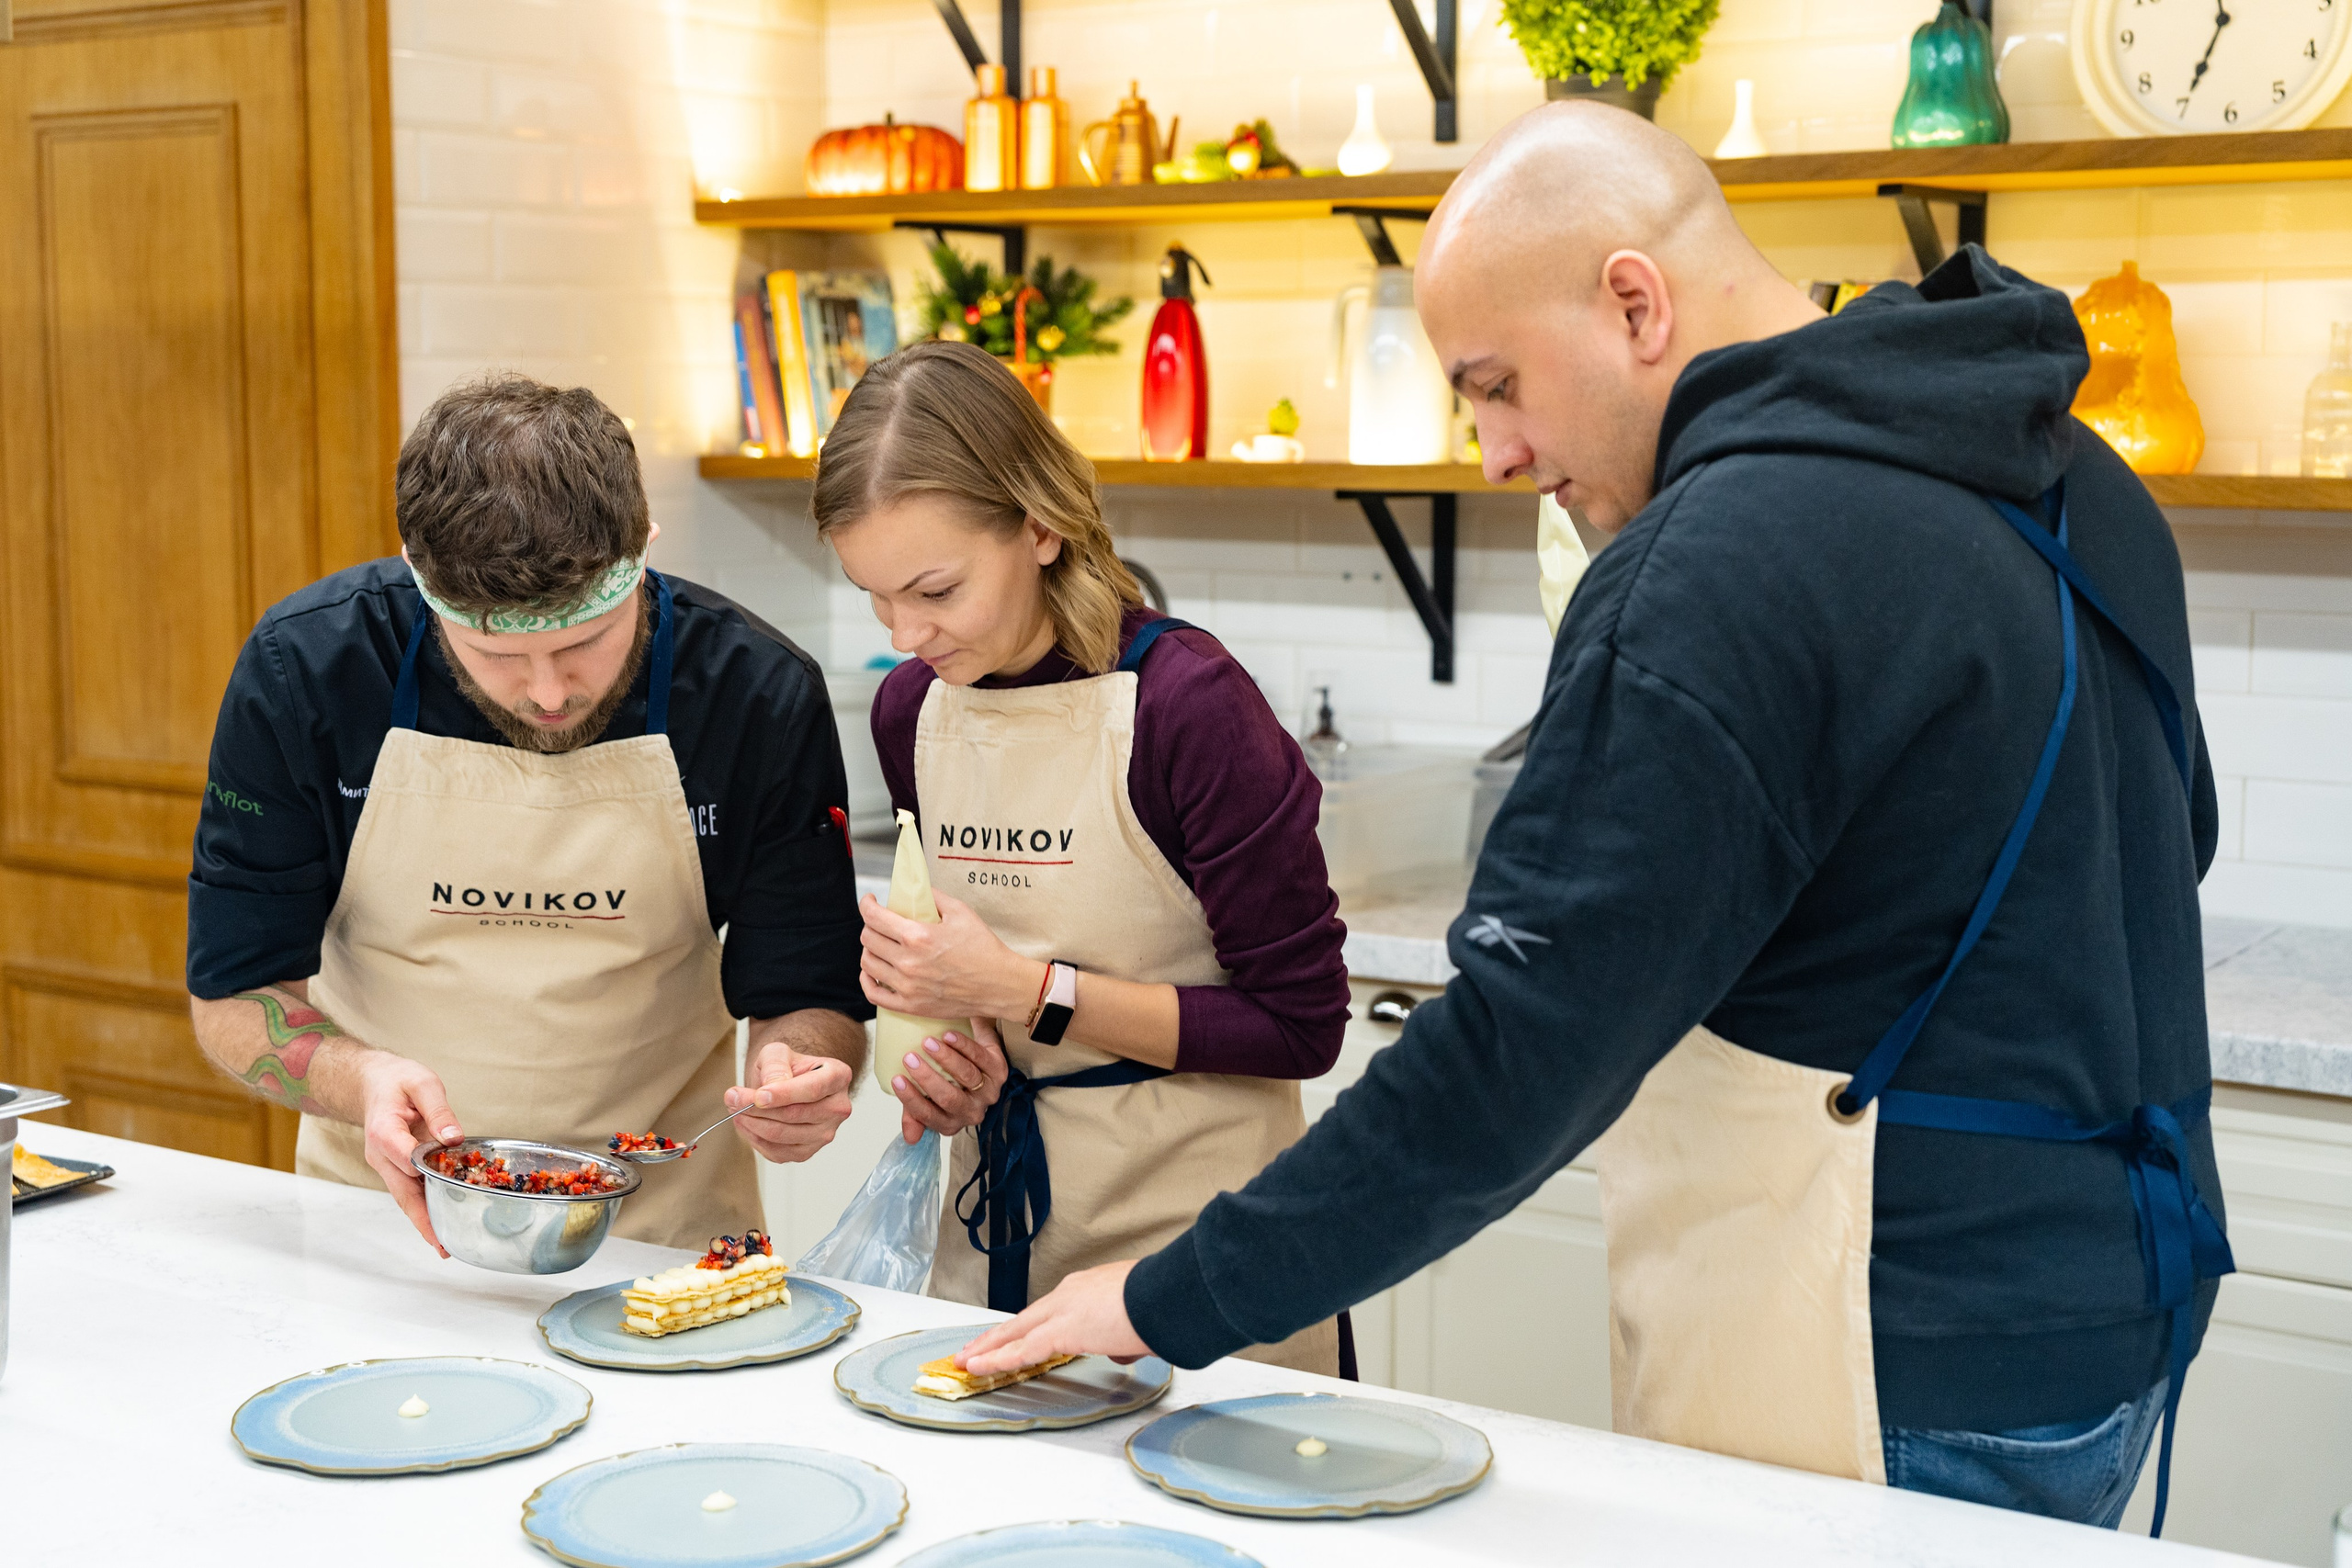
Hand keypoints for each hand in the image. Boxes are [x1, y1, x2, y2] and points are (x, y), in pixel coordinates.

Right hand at [355, 1052, 461, 1257]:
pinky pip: (409, 1191)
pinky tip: (441, 1223)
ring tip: (443, 1246)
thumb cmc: (398, 1081)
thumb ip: (439, 1109)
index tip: (443, 1179)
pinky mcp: (394, 1168)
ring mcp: (385, 1164)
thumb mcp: (423, 1083)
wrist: (373, 1083)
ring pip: (404, 1197)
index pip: (401, 1153)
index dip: (421, 1167)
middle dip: (422, 1218)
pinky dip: (424, 1208)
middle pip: (401, 1191)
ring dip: (423, 1221)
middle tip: (442, 1246)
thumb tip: (453, 1137)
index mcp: (384, 1130)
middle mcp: (380, 1154)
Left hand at [727, 1043, 854, 1163]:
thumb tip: (770, 1087)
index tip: (758, 1096)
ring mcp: (825, 1133)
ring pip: (783, 1135)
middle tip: (732, 1098)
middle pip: (795, 1114)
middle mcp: (837, 1108)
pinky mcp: (807, 1152)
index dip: (784, 1095)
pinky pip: (777, 1152)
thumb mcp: (777, 1053)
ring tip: (736, 1108)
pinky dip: (755, 1139)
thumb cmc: (786, 1067)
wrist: (788, 1084)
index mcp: (837, 1077)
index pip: (812, 1089)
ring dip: (753, 1124)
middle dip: (757, 1108)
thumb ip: (775, 1064)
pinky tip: (746, 1123)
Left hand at [859, 891, 1042, 1021]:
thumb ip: (934, 897)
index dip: (867, 904)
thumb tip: (916, 891)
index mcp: (917, 936)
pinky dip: (867, 980)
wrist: (999, 984)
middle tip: (881, 922)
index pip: (874, 917)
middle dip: (871, 925)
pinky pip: (874, 994)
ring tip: (881, 944)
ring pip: (867, 964)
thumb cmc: (984, 948)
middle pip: (868, 939)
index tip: (870, 901)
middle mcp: (907, 962)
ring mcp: (907, 987)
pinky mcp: (910, 1005)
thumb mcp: (961, 912)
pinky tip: (872, 971)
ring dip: (870, 950)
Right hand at [889, 1016, 1007, 1143]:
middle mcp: (972, 1112)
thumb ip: (914, 1114)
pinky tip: (949, 1035)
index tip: (897, 1079)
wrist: (973, 1055)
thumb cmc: (945, 1081)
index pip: (928, 1115)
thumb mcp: (928, 1099)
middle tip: (910, 1058)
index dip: (912, 1099)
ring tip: (928, 1042)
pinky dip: (963, 1046)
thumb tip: (910, 1138)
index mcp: (950, 1122)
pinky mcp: (1000, 1071)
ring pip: (967, 1076)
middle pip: (949, 1098)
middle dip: (927, 1078)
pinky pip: (981, 1058)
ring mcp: (989, 1092)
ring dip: (946, 1058)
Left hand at [956, 1260, 1150, 1376]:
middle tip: (974, 1348)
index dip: (1025, 1326)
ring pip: (1015, 1332)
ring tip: (967, 1361)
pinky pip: (1021, 1350)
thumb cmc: (1162, 1304)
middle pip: (1022, 1319)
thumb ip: (1122, 1338)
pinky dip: (997, 1359)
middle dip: (996, 1335)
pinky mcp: (1061, 1330)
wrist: (1167, 1296)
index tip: (1012, 1335)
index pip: (1047, 1311)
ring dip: (989, 1347)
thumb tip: (1118, 1351)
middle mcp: (1069, 1294)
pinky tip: (979, 1367)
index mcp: (1087, 1289)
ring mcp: (1062, 1310)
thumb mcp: (1138, 1321)